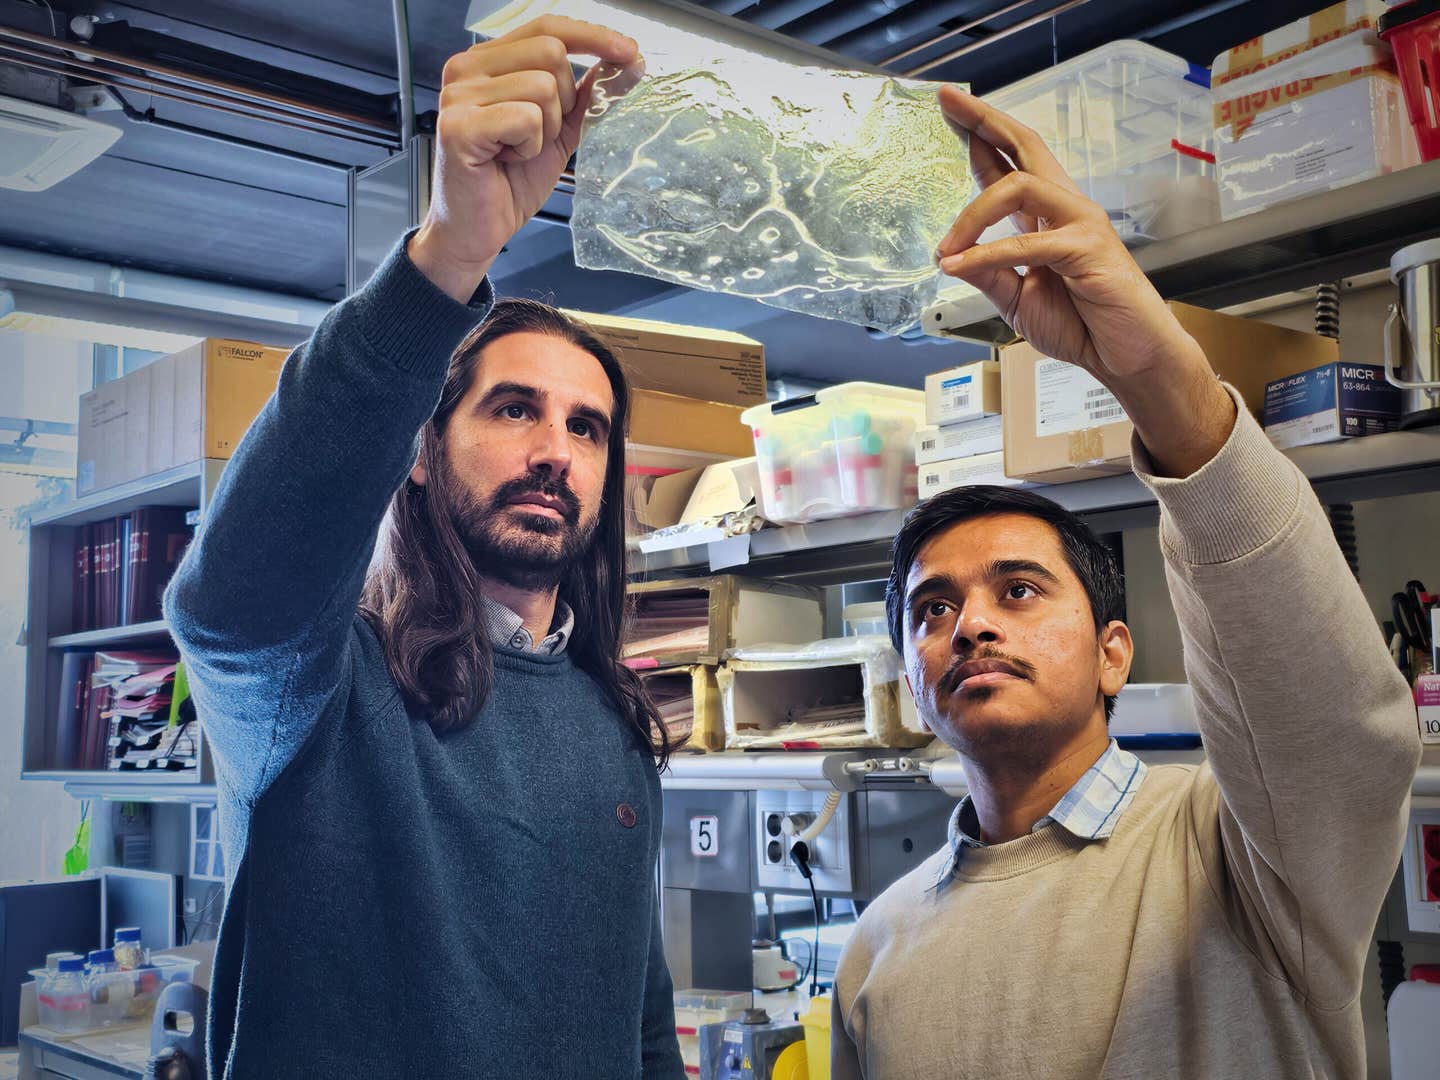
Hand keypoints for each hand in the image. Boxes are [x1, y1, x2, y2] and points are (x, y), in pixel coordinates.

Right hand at [408, 16, 640, 302]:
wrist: (477, 229)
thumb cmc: (508, 181)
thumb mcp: (558, 132)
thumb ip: (585, 96)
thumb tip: (627, 63)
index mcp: (488, 62)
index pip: (547, 28)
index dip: (591, 37)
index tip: (629, 53)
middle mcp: (467, 68)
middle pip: (551, 53)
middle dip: (563, 102)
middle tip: (538, 137)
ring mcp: (458, 95)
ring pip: (543, 87)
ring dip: (545, 130)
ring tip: (517, 152)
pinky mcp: (459, 125)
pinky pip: (526, 118)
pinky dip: (529, 146)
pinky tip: (507, 159)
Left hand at [935, 85, 1233, 476]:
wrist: (1125, 357)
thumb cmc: (1083, 325)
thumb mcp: (1017, 299)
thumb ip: (988, 274)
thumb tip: (952, 256)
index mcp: (1047, 216)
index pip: (1008, 164)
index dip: (979, 136)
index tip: (950, 110)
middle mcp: (1064, 208)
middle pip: (1023, 146)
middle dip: (983, 120)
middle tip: (948, 100)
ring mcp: (1079, 223)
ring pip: (1019, 186)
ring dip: (971, 215)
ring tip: (945, 249)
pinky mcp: (1087, 248)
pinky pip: (1028, 242)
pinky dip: (987, 254)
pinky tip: (958, 266)